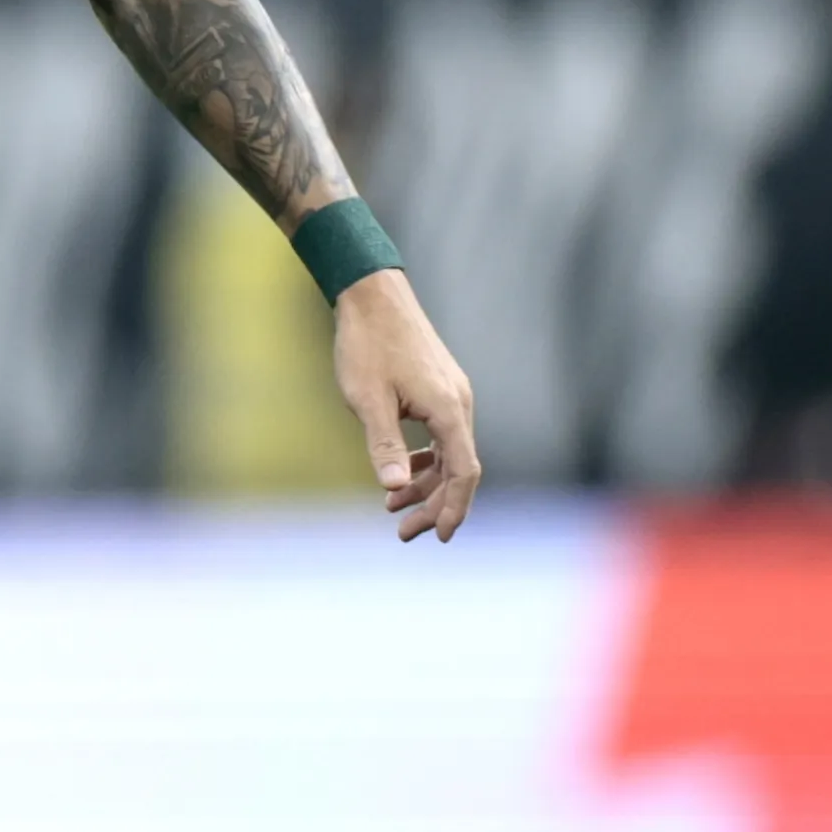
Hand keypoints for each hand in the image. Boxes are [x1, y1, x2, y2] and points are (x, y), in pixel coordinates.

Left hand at [333, 269, 481, 542]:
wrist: (372, 295)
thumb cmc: (367, 345)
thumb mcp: (368, 400)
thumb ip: (383, 444)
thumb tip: (393, 486)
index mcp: (449, 410)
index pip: (464, 472)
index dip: (454, 507)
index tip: (442, 536)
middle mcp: (459, 404)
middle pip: (459, 469)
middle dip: (434, 505)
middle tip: (404, 533)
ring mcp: (451, 395)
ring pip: (449, 453)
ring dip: (425, 483)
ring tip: (392, 506)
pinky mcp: (439, 388)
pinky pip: (440, 435)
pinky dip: (423, 459)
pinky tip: (400, 471)